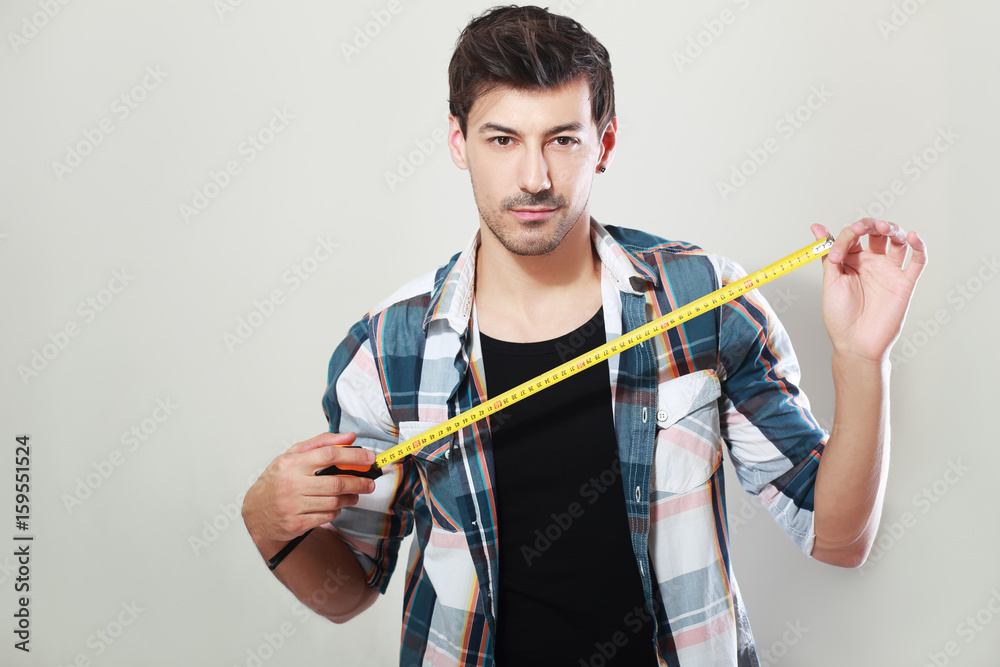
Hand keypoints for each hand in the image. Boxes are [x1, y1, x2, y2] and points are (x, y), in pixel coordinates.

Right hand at [241, 432, 375, 545]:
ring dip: (350, 498)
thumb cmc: (277, 480)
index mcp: (292, 463)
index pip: (328, 455)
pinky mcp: (296, 524)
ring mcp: (293, 506)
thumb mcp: (293, 455)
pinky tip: (337, 506)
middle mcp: (292, 484)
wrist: (255, 512)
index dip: (353, 456)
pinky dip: (336, 511)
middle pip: (335, 482)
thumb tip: (349, 436)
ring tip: (356, 494)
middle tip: (370, 483)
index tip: (369, 458)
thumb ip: (321, 443)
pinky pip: (326, 517)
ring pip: (334, 502)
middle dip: (358, 482)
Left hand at [811, 219, 927, 363]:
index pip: (852, 236)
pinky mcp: (905, 283)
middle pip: (877, 233)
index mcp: (851, 261)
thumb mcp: (831, 280)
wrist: (855, 343)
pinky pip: (918, 261)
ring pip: (897, 241)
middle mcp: (871, 263)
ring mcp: (889, 271)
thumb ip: (828, 252)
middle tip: (863, 229)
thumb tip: (816, 227)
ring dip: (892, 229)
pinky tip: (912, 236)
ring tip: (884, 227)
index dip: (844, 238)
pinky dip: (918, 246)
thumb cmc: (840, 316)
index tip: (835, 256)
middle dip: (870, 225)